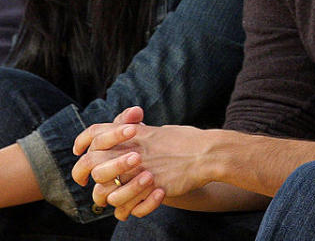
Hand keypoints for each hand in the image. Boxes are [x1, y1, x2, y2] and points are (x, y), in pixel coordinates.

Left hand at [73, 121, 210, 219]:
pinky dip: (129, 211)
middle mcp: (131, 152)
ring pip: (106, 192)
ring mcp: (139, 172)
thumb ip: (140, 134)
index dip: (82, 142)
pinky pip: (129, 208)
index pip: (95, 133)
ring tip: (114, 200)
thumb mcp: (159, 131)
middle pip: (91, 164)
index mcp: (133, 135)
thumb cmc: (187, 141)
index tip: (79, 151)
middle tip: (83, 182)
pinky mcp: (151, 189)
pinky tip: (131, 210)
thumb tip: (130, 133)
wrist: (208, 153)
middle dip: (81, 174)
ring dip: (108, 198)